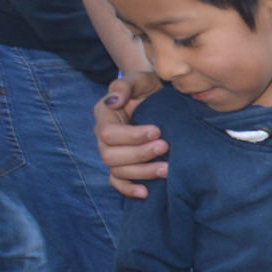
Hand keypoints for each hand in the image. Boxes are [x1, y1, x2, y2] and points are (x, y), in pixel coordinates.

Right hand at [96, 73, 167, 196]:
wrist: (160, 98)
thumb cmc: (149, 87)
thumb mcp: (140, 79)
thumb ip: (125, 85)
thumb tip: (114, 102)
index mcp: (105, 116)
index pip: (108, 133)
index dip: (132, 136)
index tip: (157, 130)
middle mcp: (103, 137)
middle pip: (111, 155)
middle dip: (140, 154)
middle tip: (166, 147)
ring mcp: (112, 152)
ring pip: (118, 171)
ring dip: (142, 172)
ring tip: (167, 169)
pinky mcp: (123, 165)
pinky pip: (118, 182)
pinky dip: (129, 189)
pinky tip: (146, 193)